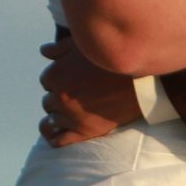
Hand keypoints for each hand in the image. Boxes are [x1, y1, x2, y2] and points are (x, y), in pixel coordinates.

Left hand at [38, 31, 140, 145]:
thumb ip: (60, 48)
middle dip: (59, 97)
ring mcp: (72, 116)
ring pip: (53, 119)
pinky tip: (56, 132)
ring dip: (60, 115)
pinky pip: (58, 140)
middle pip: (48, 101)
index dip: (59, 79)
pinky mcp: (84, 131)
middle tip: (77, 95)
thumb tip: (44, 51)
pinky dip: (54, 137)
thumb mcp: (86, 45)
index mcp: (56, 74)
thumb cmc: (113, 60)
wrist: (141, 81)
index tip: (72, 79)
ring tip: (72, 112)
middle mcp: (60, 96)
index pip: (46, 80)